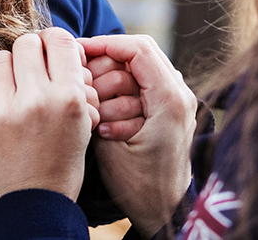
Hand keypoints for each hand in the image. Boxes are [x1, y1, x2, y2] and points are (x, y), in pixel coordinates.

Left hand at [0, 28, 99, 204]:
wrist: (29, 205)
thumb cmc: (59, 162)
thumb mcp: (83, 122)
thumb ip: (74, 83)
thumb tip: (59, 46)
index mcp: (68, 99)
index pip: (59, 40)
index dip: (54, 42)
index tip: (50, 52)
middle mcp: (35, 101)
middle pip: (26, 43)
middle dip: (30, 53)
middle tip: (30, 71)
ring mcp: (0, 112)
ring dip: (6, 68)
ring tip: (11, 88)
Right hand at [79, 35, 196, 235]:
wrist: (165, 212)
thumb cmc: (139, 186)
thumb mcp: (109, 145)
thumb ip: (97, 105)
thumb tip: (80, 75)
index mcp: (170, 98)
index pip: (137, 48)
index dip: (104, 44)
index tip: (77, 52)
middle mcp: (180, 93)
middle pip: (137, 54)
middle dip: (105, 67)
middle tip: (82, 86)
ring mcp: (177, 100)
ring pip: (138, 70)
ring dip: (112, 83)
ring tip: (96, 110)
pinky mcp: (169, 109)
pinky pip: (142, 86)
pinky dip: (121, 95)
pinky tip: (105, 116)